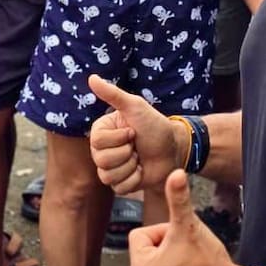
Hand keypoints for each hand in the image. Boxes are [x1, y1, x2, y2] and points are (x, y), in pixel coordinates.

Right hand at [88, 74, 184, 194]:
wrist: (173, 148)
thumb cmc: (154, 125)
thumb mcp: (135, 106)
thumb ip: (112, 94)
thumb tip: (91, 77)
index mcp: (101, 131)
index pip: (97, 141)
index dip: (119, 138)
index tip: (133, 131)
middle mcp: (102, 150)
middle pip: (101, 160)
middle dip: (126, 153)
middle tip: (137, 145)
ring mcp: (110, 168)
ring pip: (108, 176)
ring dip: (131, 166)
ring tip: (139, 157)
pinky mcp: (121, 184)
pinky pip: (120, 188)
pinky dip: (135, 179)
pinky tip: (141, 169)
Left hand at [130, 170, 245, 265]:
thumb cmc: (210, 265)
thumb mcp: (190, 226)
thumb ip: (179, 199)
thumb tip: (175, 173)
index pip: (142, 235)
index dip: (163, 231)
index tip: (180, 241)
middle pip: (148, 248)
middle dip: (166, 244)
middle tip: (187, 253)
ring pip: (157, 261)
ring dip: (171, 258)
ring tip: (190, 264)